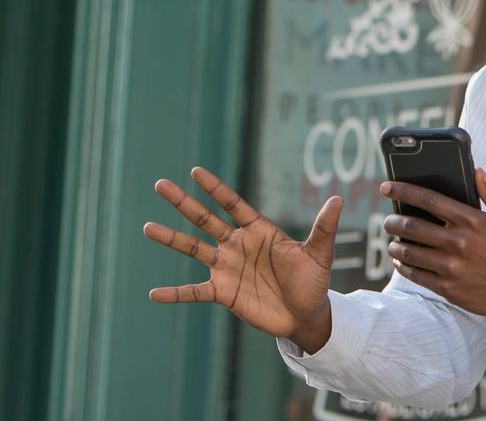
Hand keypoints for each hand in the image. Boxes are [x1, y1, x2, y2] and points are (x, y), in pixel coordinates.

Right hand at [142, 167, 341, 352]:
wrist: (305, 314)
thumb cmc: (313, 280)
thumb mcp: (319, 253)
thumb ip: (324, 227)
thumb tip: (338, 199)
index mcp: (258, 231)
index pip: (233, 204)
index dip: (215, 189)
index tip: (195, 171)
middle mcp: (237, 245)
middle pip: (205, 220)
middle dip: (184, 203)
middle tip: (160, 184)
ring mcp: (227, 268)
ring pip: (193, 249)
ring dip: (171, 239)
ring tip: (147, 227)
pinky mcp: (223, 293)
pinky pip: (194, 292)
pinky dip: (175, 294)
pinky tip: (154, 293)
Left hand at [382, 168, 485, 323]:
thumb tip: (477, 170)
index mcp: (473, 221)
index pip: (430, 200)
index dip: (404, 191)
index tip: (387, 187)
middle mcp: (459, 243)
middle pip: (413, 226)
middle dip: (393, 221)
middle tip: (388, 220)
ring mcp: (452, 267)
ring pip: (410, 252)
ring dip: (395, 244)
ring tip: (392, 241)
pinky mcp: (449, 289)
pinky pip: (417, 275)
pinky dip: (403, 266)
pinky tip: (401, 260)